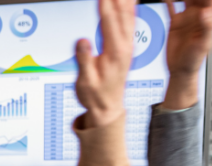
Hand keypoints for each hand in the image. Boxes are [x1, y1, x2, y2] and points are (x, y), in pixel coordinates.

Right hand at [74, 0, 134, 127]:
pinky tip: (129, 2)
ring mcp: (127, 46)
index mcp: (114, 53)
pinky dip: (129, 9)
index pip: (109, 23)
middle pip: (122, 15)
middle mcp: (124, 47)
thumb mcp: (85, 82)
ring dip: (125, 2)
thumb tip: (82, 41)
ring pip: (128, 17)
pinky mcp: (126, 47)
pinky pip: (129, 23)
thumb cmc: (95, 96)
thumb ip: (84, 60)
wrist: (108, 108)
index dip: (105, 6)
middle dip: (117, 0)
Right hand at [162, 0, 211, 108]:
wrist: (179, 69)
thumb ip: (206, 26)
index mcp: (208, 19)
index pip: (210, 1)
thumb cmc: (194, 59)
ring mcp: (186, 18)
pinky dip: (168, 0)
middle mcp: (197, 16)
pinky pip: (171, 7)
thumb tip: (205, 12)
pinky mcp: (175, 23)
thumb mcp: (203, 43)